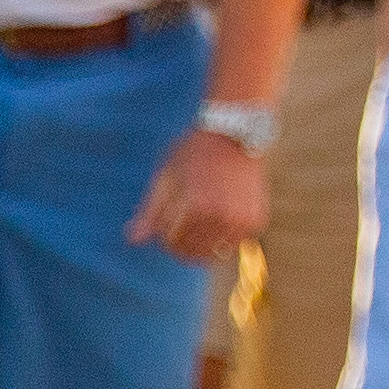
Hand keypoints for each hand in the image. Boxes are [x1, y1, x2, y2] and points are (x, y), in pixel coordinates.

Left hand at [134, 128, 267, 266]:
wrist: (237, 136)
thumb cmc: (195, 153)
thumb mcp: (167, 177)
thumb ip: (150, 212)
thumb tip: (132, 241)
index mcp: (194, 205)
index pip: (171, 241)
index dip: (164, 234)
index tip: (169, 221)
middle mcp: (219, 216)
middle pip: (191, 250)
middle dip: (181, 243)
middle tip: (183, 225)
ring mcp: (240, 220)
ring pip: (213, 253)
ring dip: (202, 246)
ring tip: (199, 227)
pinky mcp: (255, 221)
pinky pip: (233, 245)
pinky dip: (224, 240)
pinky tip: (219, 223)